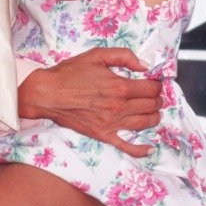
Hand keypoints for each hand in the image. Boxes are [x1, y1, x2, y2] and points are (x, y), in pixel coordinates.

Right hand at [18, 48, 162, 156]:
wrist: (48, 94)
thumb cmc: (70, 73)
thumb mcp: (97, 55)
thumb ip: (124, 56)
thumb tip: (144, 66)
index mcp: (120, 86)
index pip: (151, 88)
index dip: (157, 84)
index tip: (154, 82)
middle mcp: (119, 106)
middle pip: (150, 105)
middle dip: (157, 99)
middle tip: (155, 95)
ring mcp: (112, 123)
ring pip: (144, 123)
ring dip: (154, 117)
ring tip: (153, 111)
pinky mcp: (103, 135)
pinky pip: (127, 146)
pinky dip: (140, 149)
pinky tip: (149, 148)